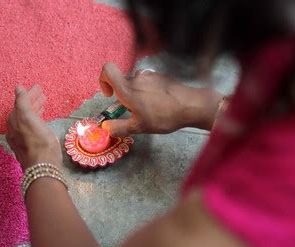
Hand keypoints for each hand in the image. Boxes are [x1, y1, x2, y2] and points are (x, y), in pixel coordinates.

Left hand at [6, 85, 62, 169]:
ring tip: (44, 104)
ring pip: (28, 119)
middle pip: (23, 111)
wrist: (44, 165)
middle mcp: (15, 129)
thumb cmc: (38, 141)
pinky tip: (42, 120)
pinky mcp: (30, 145)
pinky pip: (32, 127)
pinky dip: (37, 119)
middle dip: (32, 101)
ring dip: (35, 109)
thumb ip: (22, 101)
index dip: (29, 94)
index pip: (20, 103)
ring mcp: (22, 138)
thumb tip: (18, 88)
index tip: (39, 87)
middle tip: (43, 94)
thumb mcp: (28, 117)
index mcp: (14, 121)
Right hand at [99, 63, 222, 135]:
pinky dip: (148, 92)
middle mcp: (137, 77)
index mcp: (128, 88)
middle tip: (135, 112)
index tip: (110, 95)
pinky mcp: (160, 76)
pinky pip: (148, 82)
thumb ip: (119, 127)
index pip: (107, 70)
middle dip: (124, 96)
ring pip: (136, 83)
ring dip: (137, 95)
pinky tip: (160, 104)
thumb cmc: (164, 116)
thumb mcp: (139, 127)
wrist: (191, 105)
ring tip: (149, 110)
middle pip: (123, 82)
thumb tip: (105, 126)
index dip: (103, 80)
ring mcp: (150, 75)